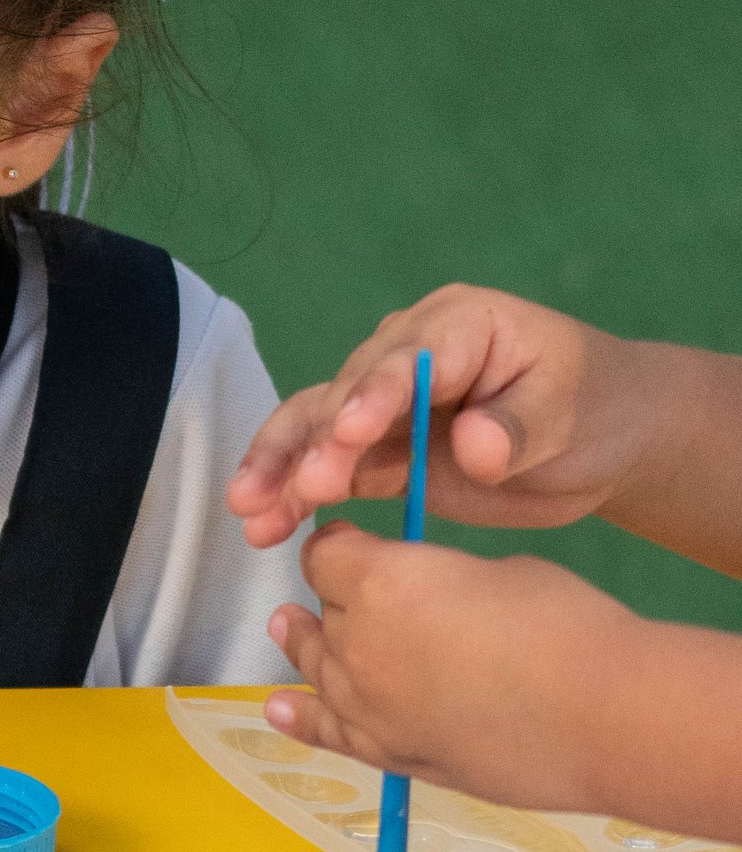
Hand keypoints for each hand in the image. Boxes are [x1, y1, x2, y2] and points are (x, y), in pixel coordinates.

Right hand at [227, 287, 659, 549]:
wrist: (603, 434)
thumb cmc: (595, 407)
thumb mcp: (570, 410)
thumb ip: (519, 426)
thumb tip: (473, 447)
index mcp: (458, 326)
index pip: (408, 358)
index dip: (374, 394)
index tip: (350, 432)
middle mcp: (408, 353)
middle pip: (347, 393)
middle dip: (318, 443)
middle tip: (298, 489)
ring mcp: (388, 402)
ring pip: (319, 428)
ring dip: (282, 469)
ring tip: (249, 512)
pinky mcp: (381, 449)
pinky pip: (331, 468)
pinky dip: (296, 496)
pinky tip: (265, 526)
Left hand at [265, 525, 633, 810]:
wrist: (601, 715)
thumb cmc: (564, 623)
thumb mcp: (496, 570)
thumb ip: (444, 580)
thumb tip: (437, 599)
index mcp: (380, 581)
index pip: (327, 555)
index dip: (341, 546)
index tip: (355, 542)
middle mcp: (356, 644)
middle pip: (325, 614)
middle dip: (337, 598)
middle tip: (352, 592)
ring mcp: (369, 707)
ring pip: (319, 669)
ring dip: (304, 647)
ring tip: (286, 628)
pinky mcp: (392, 755)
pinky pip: (331, 734)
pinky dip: (302, 720)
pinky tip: (279, 710)